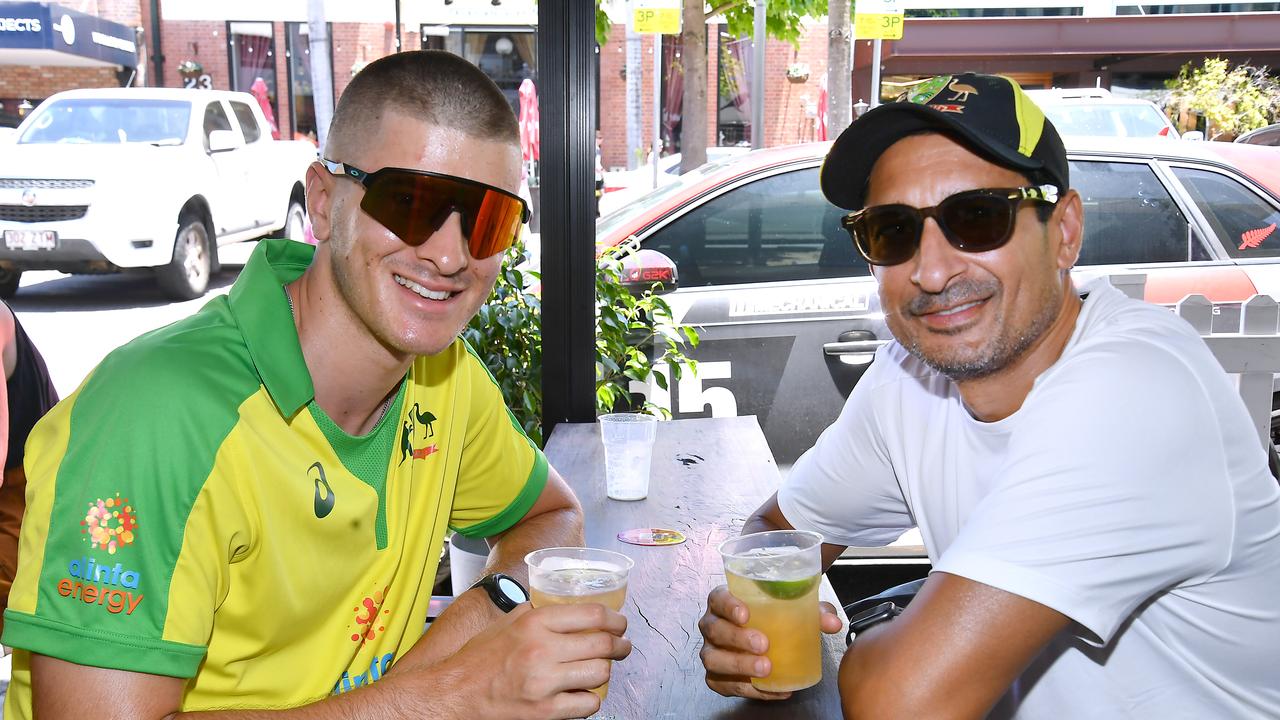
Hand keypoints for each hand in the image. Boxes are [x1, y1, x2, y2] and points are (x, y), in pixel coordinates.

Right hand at [426, 602, 630, 719]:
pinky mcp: (546, 711)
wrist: (456, 693)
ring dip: (606, 672)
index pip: (593, 615)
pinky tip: (582, 693)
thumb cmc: (480, 657)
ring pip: (600, 674)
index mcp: (534, 622)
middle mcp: (542, 650)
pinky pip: (588, 704)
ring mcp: (545, 683)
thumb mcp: (508, 622)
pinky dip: (590, 699)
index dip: (616, 620)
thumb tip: (567, 608)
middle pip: (604, 644)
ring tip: (601, 669)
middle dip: (621, 646)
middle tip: (622, 647)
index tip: (620, 624)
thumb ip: (537, 613)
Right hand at [698, 584, 842, 700]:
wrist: (765, 643)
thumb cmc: (773, 620)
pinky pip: (726, 685)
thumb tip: (833, 623)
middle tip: (764, 645)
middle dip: (737, 638)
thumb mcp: (794, 610)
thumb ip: (814, 612)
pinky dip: (749, 690)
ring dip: (738, 665)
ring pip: (713, 659)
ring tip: (765, 669)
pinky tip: (772, 690)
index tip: (745, 614)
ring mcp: (712, 652)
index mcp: (725, 602)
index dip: (728, 605)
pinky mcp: (716, 676)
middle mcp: (713, 625)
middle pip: (715, 630)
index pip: (718, 598)